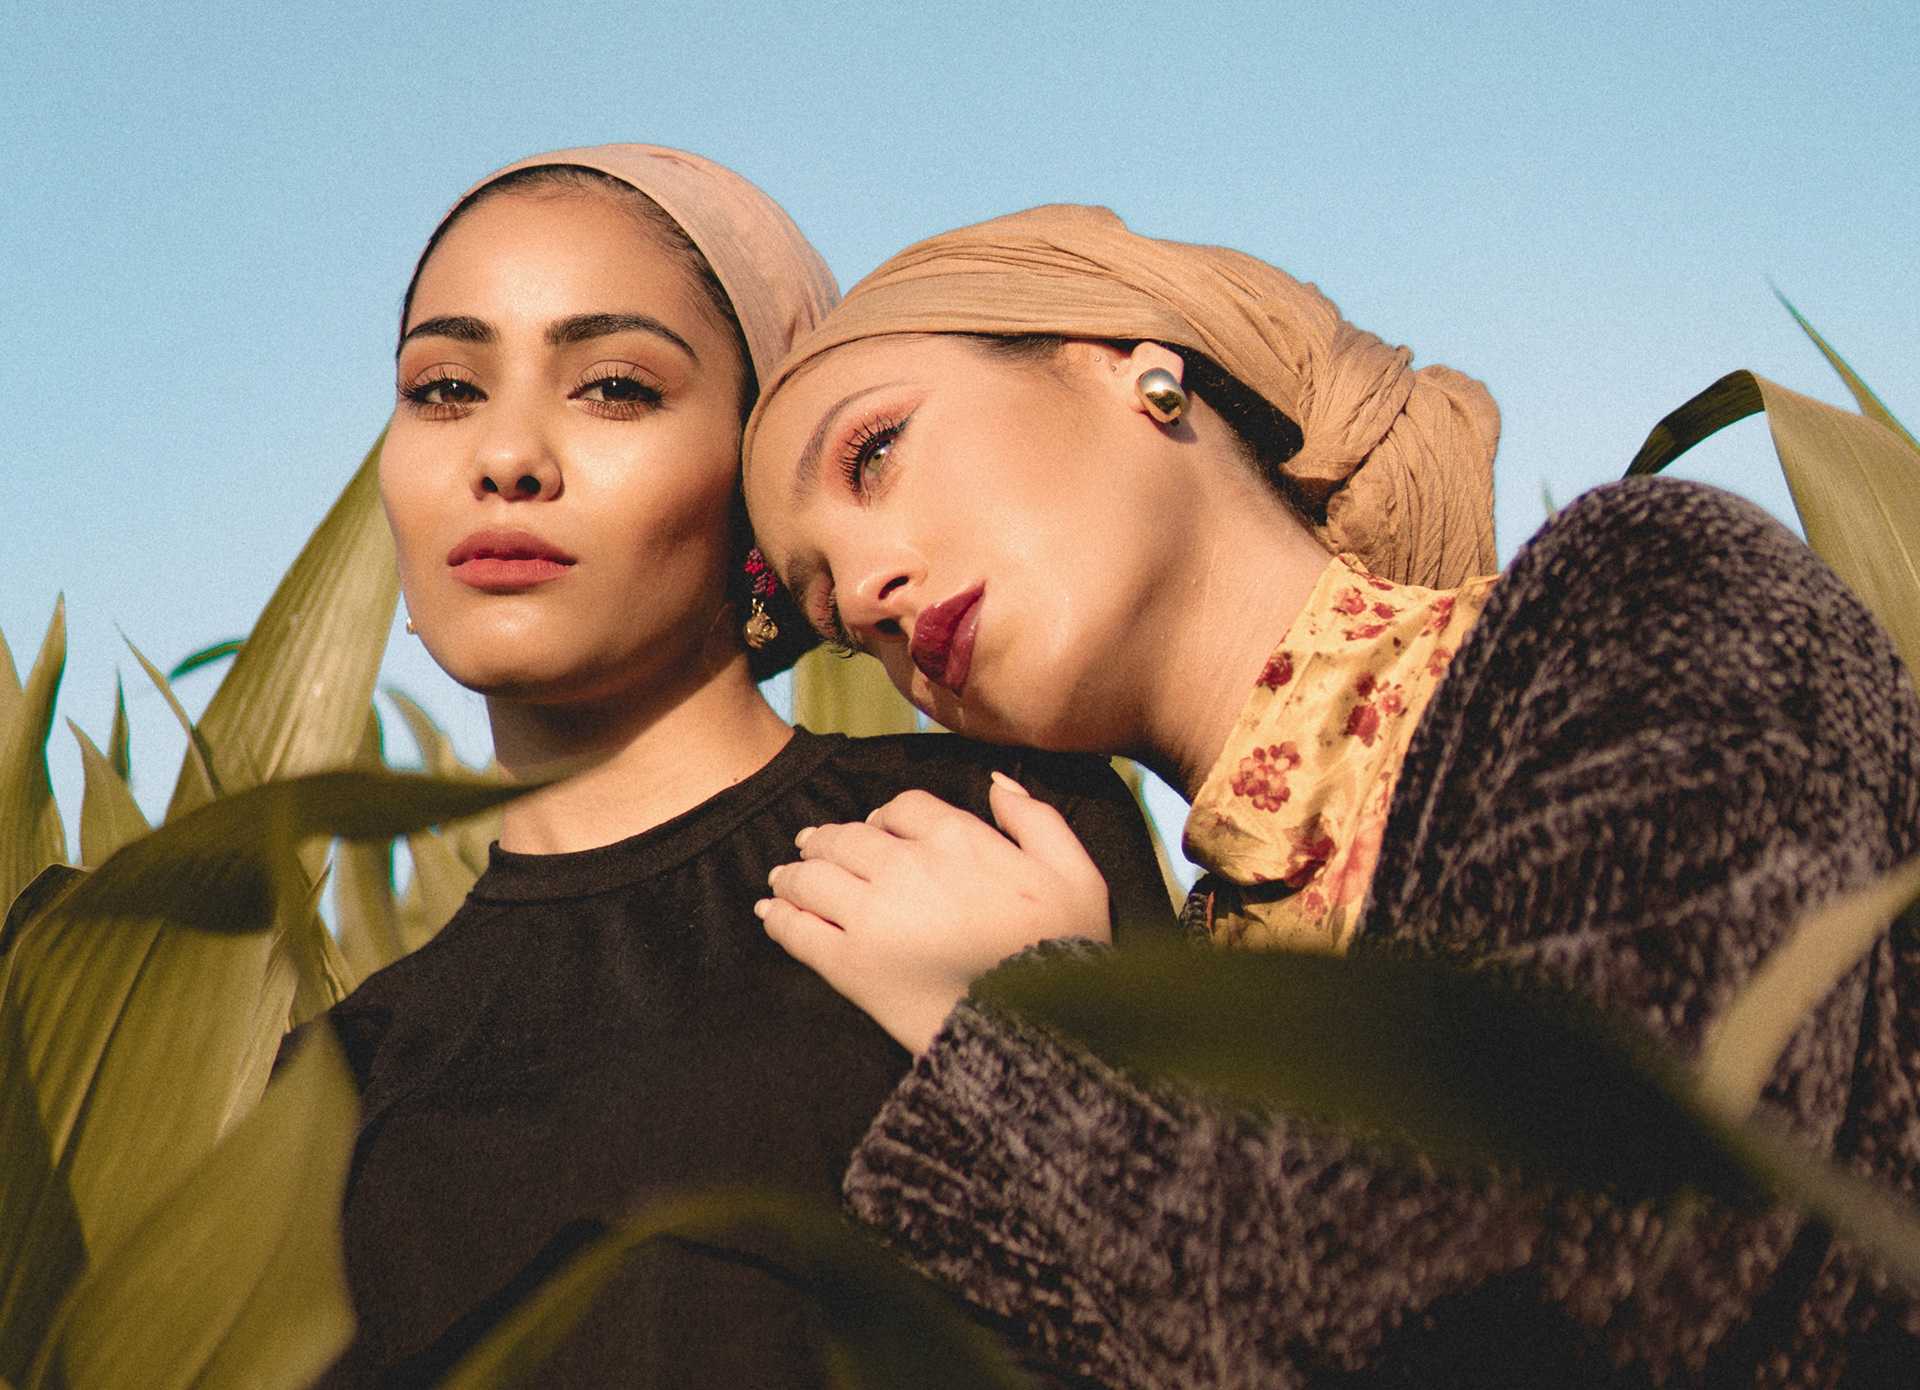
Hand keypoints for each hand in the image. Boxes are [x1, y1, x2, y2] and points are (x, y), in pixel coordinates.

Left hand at [756, 773, 1111, 1054]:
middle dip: (826, 840)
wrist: (1040, 1030)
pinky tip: (769, 913)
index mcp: (958, 838)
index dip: (884, 817)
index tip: (876, 828)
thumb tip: (995, 781)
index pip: (901, 808)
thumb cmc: (1065, 951)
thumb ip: (1035, 818)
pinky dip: (779, 918)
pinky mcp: (850, 965)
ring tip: (784, 878)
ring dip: (794, 874)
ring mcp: (872, 914)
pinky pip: (799, 930)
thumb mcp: (1075, 872)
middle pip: (848, 838)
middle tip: (811, 847)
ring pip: (814, 877)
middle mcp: (905, 866)